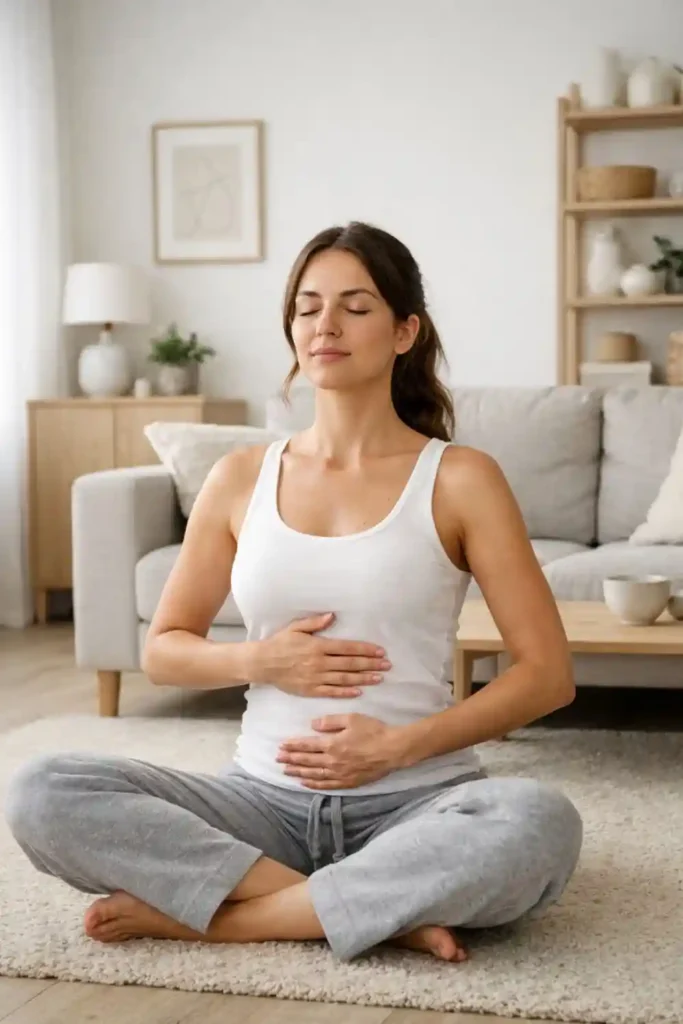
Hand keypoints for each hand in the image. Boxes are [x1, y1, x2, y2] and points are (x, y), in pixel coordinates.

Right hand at [254, 612, 390, 698]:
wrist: (263, 663)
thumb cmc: (280, 643)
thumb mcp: (296, 628)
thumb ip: (315, 623)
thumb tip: (333, 616)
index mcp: (318, 646)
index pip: (347, 648)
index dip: (366, 650)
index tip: (380, 651)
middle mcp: (320, 662)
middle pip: (350, 664)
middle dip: (371, 664)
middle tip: (387, 665)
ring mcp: (316, 678)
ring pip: (344, 679)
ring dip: (363, 679)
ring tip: (379, 678)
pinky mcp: (310, 690)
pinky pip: (332, 692)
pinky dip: (346, 692)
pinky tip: (359, 691)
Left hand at [276, 713, 401, 788]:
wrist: (392, 750)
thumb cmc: (373, 731)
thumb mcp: (352, 718)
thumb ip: (331, 721)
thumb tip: (313, 725)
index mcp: (332, 744)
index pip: (307, 745)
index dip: (293, 746)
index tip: (281, 746)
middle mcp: (333, 761)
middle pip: (307, 761)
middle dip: (291, 759)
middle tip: (277, 759)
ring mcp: (340, 774)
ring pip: (314, 774)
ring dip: (298, 772)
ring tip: (286, 771)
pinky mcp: (348, 782)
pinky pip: (326, 785)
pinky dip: (313, 784)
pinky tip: (305, 783)